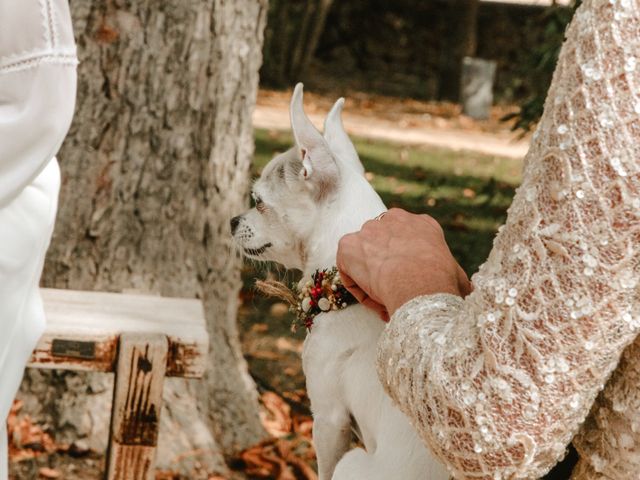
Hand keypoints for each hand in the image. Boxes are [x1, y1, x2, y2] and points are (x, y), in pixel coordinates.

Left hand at [337, 209, 471, 320]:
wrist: (419, 282)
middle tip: (393, 291)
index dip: (407, 264)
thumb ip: (458, 279)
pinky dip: (355, 285)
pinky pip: (348, 267)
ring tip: (384, 299)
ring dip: (370, 277)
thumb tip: (470, 292)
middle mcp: (395, 219)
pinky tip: (372, 297)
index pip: (408, 239)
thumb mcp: (459, 277)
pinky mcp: (349, 244)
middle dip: (385, 266)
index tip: (410, 284)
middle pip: (384, 243)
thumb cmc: (442, 282)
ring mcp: (369, 229)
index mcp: (423, 224)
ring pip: (365, 255)